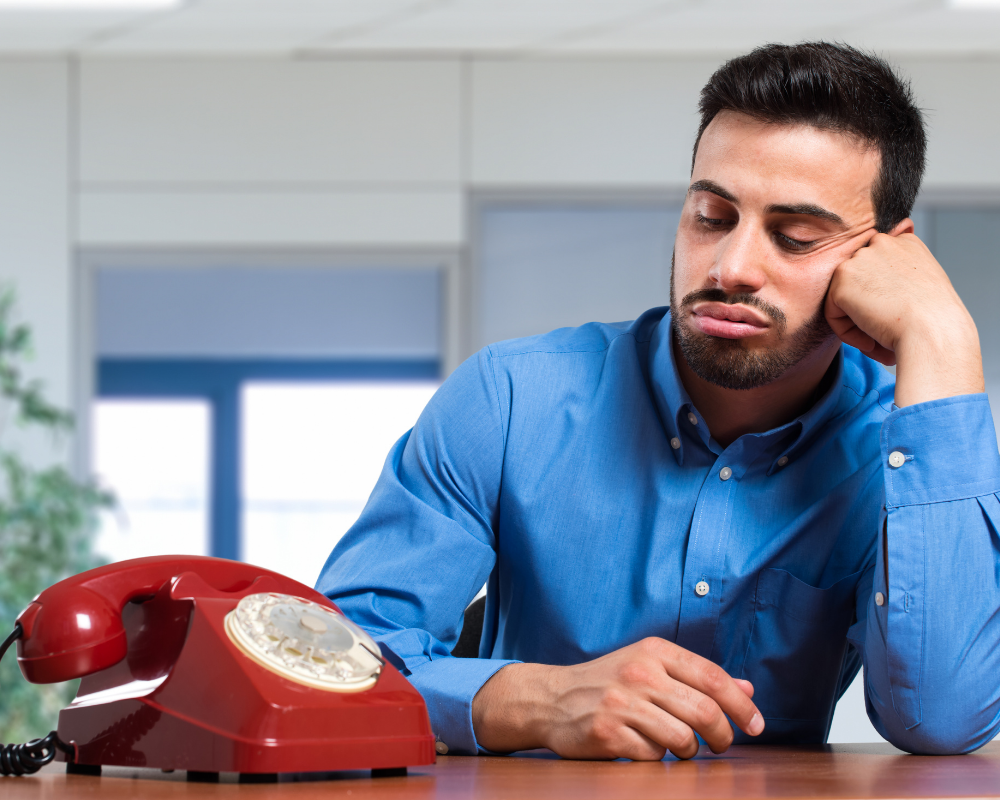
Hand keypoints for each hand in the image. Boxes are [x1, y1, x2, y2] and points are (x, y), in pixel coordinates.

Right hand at [471, 637, 762, 759]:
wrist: (552, 698)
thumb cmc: (610, 682)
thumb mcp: (651, 667)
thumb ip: (697, 677)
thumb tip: (748, 688)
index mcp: (654, 651)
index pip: (713, 678)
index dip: (742, 705)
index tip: (756, 726)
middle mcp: (639, 673)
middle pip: (704, 712)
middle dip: (723, 736)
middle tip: (721, 745)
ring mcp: (621, 703)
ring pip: (682, 740)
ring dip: (689, 751)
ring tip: (680, 748)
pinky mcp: (607, 734)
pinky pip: (653, 756)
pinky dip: (657, 758)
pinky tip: (645, 748)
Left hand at [824, 227, 983, 406]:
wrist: (933, 331)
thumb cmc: (936, 320)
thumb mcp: (925, 288)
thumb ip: (901, 280)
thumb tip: (879, 295)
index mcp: (905, 242)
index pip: (878, 269)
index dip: (884, 298)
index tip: (897, 317)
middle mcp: (881, 243)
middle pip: (859, 284)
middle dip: (869, 310)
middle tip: (888, 332)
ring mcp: (860, 259)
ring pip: (845, 299)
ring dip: (858, 324)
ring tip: (880, 340)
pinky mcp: (842, 280)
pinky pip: (833, 313)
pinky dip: (847, 333)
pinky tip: (871, 341)